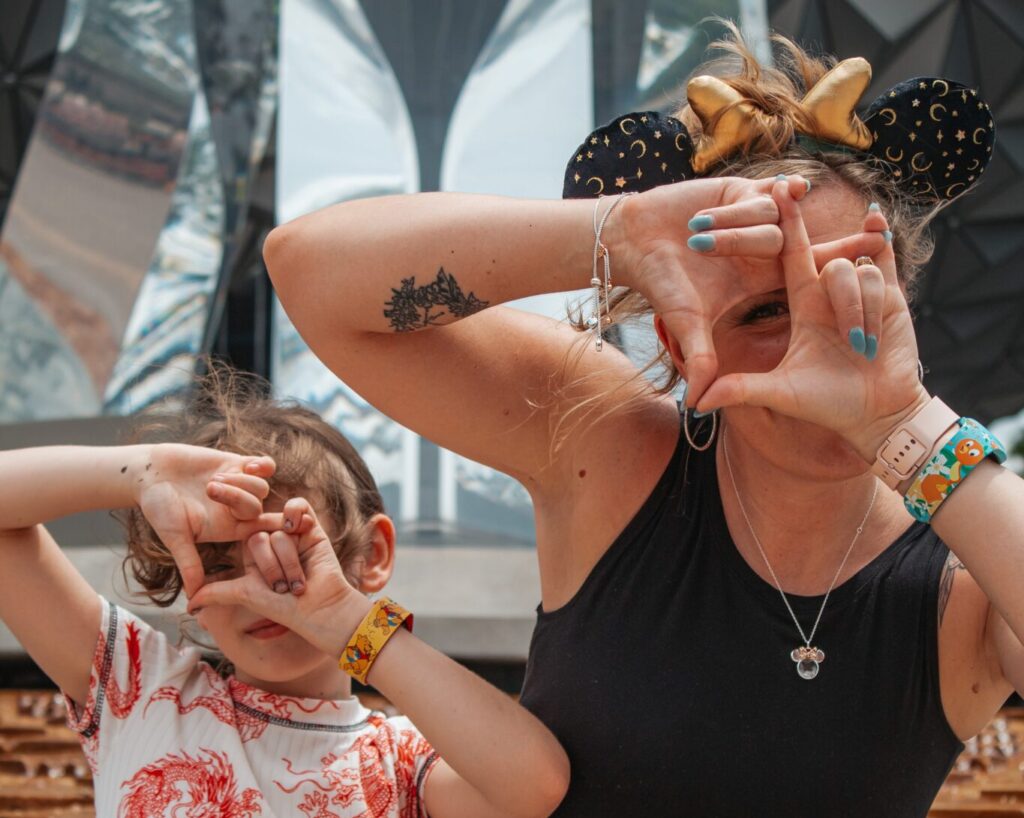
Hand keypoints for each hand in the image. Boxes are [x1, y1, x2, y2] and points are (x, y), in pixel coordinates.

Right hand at [134, 444, 275, 596]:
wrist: (150, 474)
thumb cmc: (159, 507)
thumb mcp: (175, 537)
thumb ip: (189, 564)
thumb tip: (194, 598)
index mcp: (229, 529)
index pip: (260, 535)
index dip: (268, 533)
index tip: (269, 528)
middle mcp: (238, 509)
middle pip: (258, 507)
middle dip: (237, 497)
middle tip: (208, 489)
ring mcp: (240, 486)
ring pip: (262, 487)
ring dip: (239, 481)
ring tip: (211, 478)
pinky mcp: (239, 464)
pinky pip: (266, 467)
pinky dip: (263, 466)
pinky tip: (247, 465)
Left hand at [186, 498, 370, 657]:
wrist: (318, 608)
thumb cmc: (282, 607)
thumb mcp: (245, 595)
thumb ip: (217, 592)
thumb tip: (188, 606)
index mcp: (255, 557)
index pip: (244, 539)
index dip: (248, 545)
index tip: (238, 534)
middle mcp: (273, 543)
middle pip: (259, 535)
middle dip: (271, 564)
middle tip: (282, 586)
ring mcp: (293, 535)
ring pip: (279, 529)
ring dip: (288, 559)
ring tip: (298, 579)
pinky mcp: (312, 528)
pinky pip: (300, 507)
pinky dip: (297, 514)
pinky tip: (299, 529)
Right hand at [611, 175, 885, 404]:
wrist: (635, 242)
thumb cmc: (661, 282)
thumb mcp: (684, 321)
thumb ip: (699, 356)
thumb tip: (700, 402)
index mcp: (760, 280)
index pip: (809, 283)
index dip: (840, 282)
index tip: (876, 285)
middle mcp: (764, 250)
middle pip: (817, 248)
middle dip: (849, 243)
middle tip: (882, 235)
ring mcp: (754, 221)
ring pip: (781, 223)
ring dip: (744, 233)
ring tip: (698, 235)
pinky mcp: (740, 192)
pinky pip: (766, 196)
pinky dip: (777, 193)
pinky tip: (792, 188)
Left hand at [697, 180, 927, 459]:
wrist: (877, 415)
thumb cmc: (829, 404)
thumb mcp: (780, 392)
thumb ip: (739, 390)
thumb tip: (695, 403)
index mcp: (805, 304)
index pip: (788, 255)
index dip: (780, 225)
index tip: (768, 191)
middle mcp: (830, 292)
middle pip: (817, 251)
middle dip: (796, 219)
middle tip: (786, 184)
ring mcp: (863, 292)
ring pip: (853, 272)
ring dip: (856, 308)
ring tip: (860, 346)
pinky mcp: (894, 298)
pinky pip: (885, 262)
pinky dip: (881, 241)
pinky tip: (876, 221)